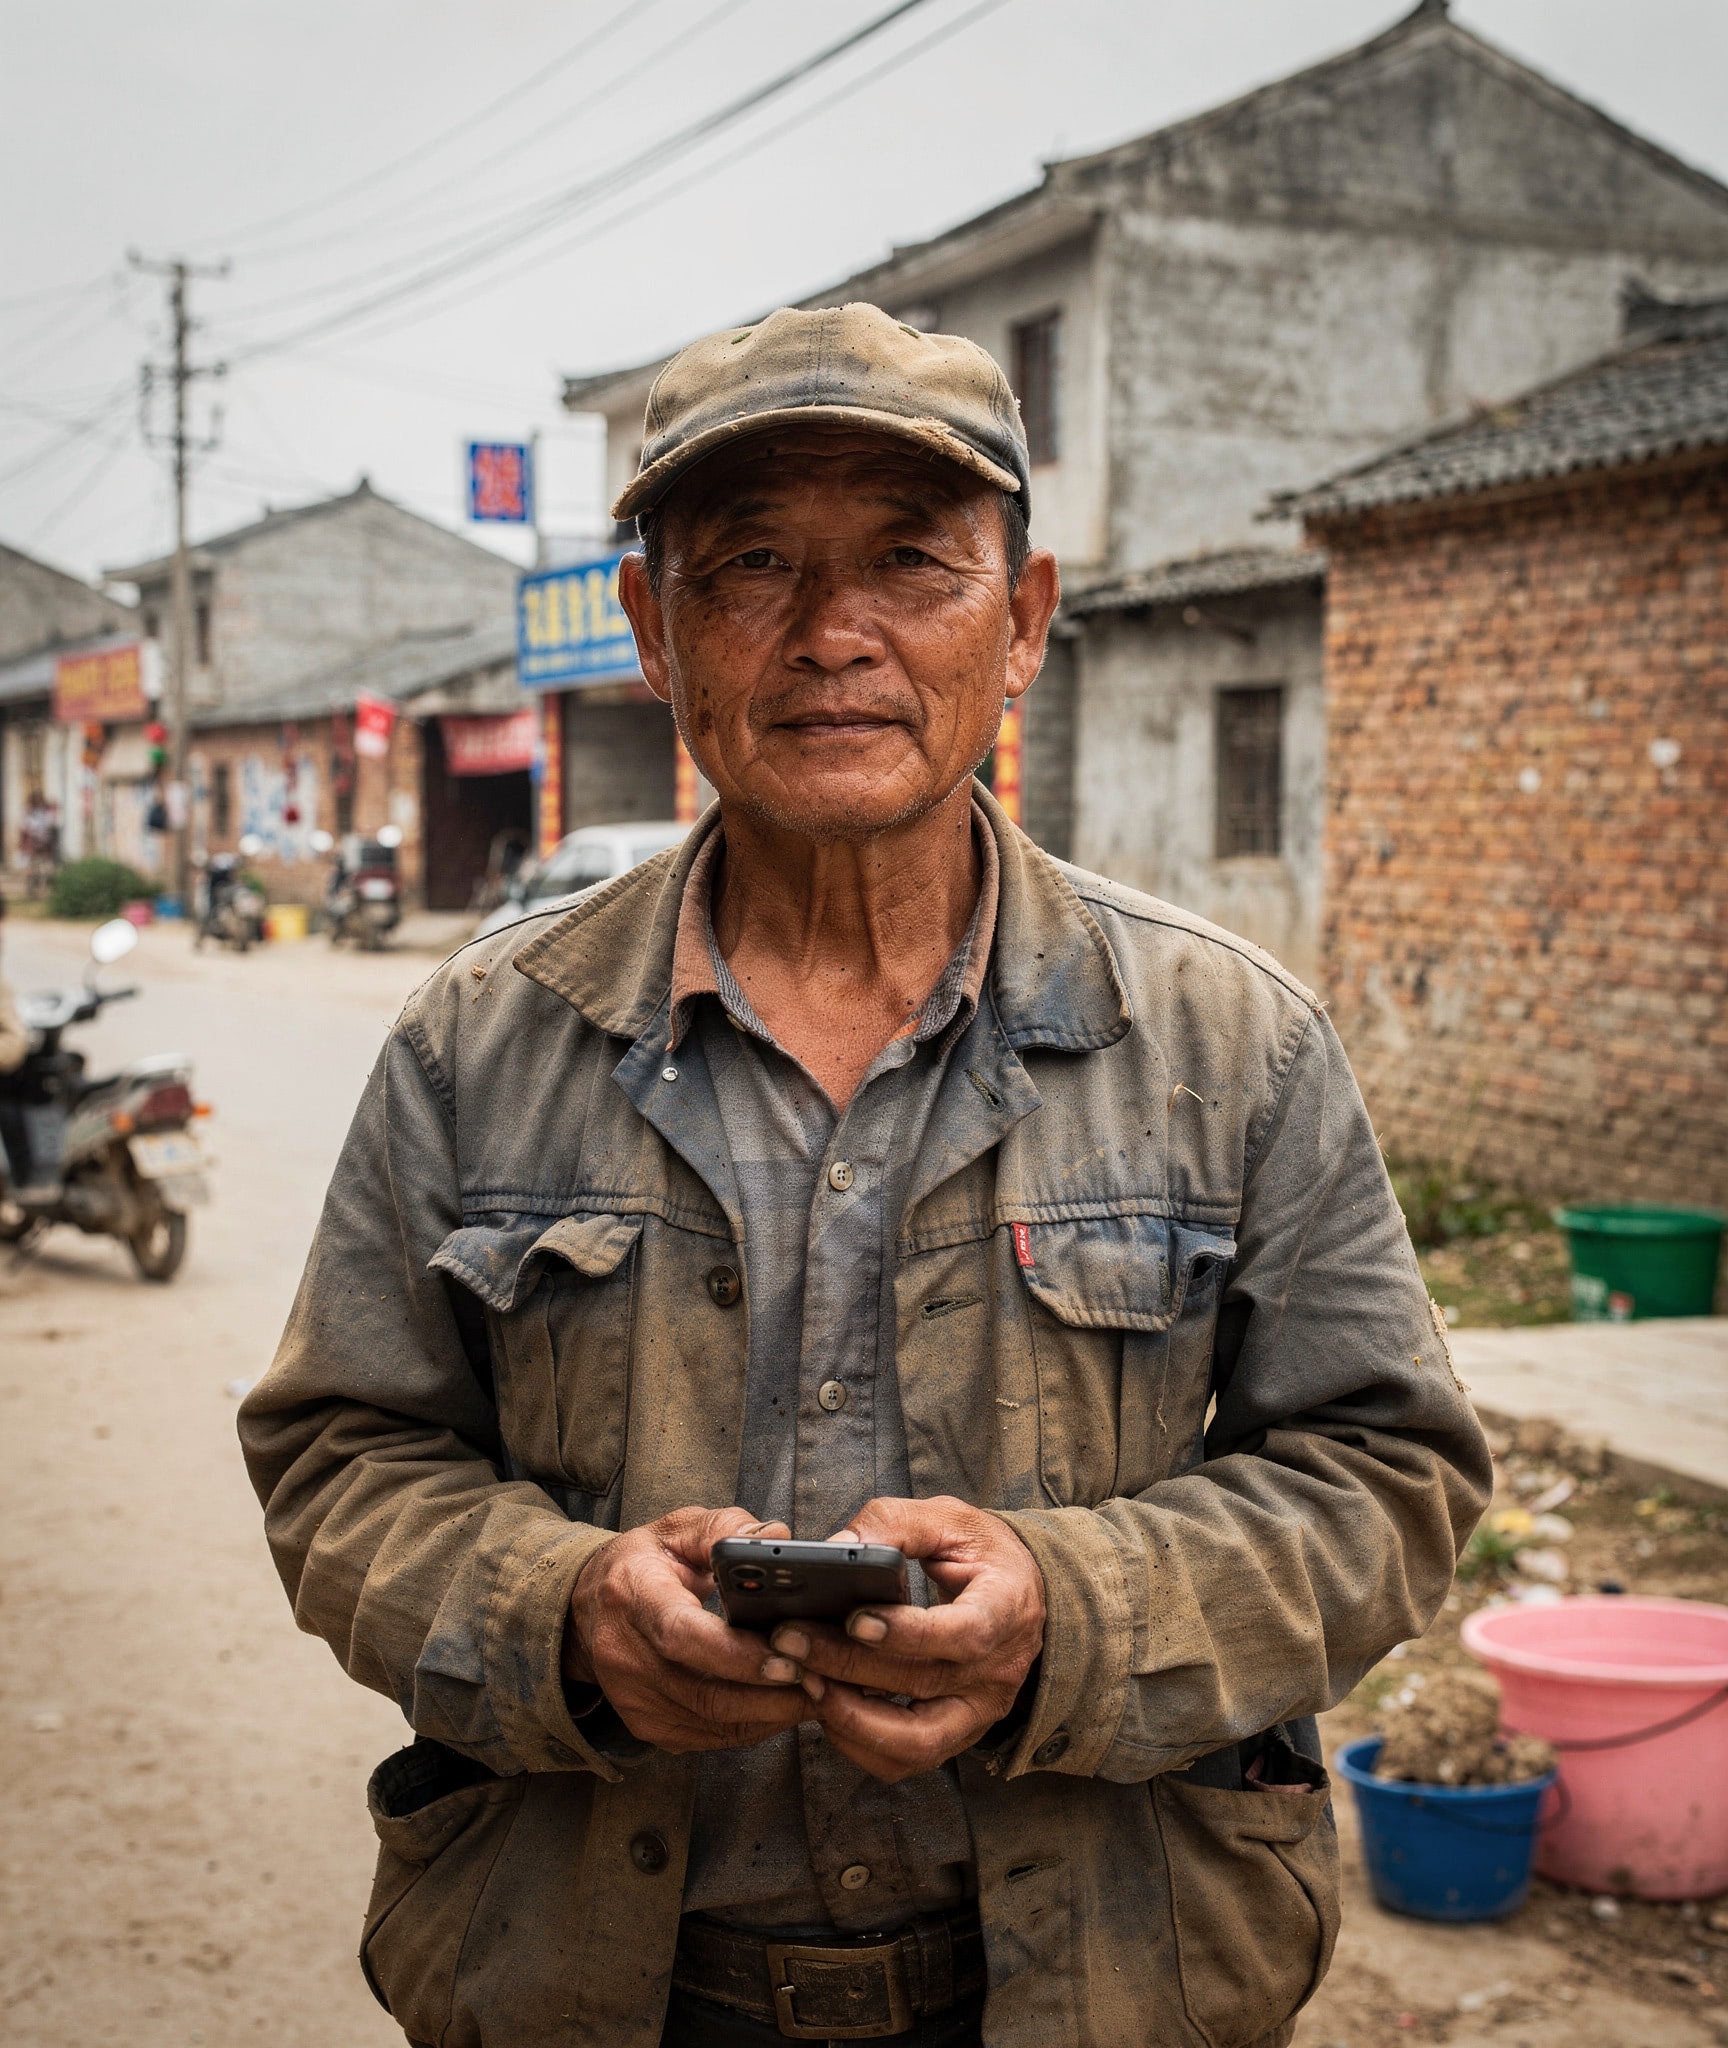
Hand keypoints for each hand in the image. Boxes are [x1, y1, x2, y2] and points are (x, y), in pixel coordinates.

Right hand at [564, 1506, 812, 1752]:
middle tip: (823, 1678)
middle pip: (704, 1693)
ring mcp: (633, 1700)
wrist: (589, 1607)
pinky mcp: (648, 1727)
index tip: (788, 1657)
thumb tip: (777, 1537)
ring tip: (815, 1691)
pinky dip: (753, 1725)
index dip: (737, 1655)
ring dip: (771, 1713)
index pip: (682, 1636)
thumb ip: (726, 1528)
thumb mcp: (678, 1529)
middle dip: (770, 1692)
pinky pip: (709, 1736)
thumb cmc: (644, 1564)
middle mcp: (624, 1656)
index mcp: (632, 1596)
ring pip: (713, 1723)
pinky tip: (783, 1704)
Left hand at [770, 1496, 1044, 1783]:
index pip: (964, 1634)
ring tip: (804, 1678)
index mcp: (1006, 1609)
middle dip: (847, 1664)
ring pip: (914, 1741)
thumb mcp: (949, 1519)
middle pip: (921, 1682)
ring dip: (850, 1717)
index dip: (906, 1633)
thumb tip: (835, 1548)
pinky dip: (859, 1742)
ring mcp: (978, 1712)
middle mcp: (997, 1672)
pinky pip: (906, 1759)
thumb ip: (895, 1524)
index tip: (853, 1619)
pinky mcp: (956, 1734)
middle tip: (790, 1639)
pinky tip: (826, 1704)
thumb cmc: (980, 1553)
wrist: (1018, 1593)